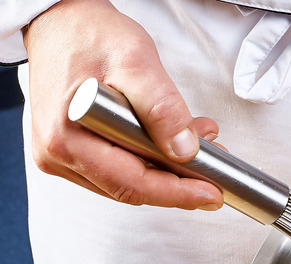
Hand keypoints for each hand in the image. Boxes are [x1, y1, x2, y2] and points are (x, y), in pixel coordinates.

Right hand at [23, 0, 222, 208]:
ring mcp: (60, 155)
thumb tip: (184, 150)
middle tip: (214, 166)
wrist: (62, 23)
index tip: (212, 194)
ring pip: (126, 182)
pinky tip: (170, 141)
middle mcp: (57, 154)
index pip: (132, 184)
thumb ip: (162, 108)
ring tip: (200, 144)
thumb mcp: (137, 63)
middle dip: (178, 181)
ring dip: (167, 169)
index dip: (177, 193)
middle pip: (131, 188)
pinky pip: (117, 169)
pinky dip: (148, 159)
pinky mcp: (69, 152)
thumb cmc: (92, 36)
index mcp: (67, 138)